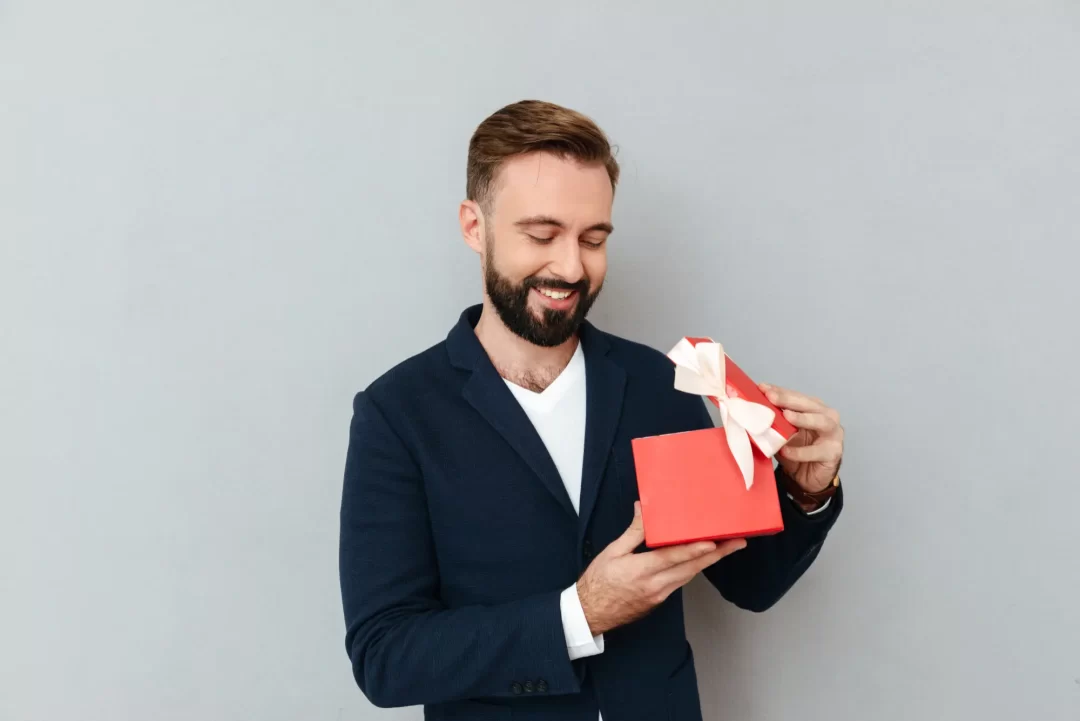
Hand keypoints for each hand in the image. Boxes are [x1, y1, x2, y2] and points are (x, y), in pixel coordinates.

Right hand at [577, 502, 745, 635]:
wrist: (591, 613)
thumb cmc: (598, 581)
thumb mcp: (612, 552)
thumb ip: (633, 532)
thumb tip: (643, 508)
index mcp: (641, 570)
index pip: (674, 557)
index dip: (696, 550)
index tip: (715, 541)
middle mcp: (656, 585)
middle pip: (692, 568)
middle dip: (717, 554)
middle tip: (738, 542)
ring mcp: (660, 595)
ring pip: (690, 576)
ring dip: (709, 562)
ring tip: (727, 547)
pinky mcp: (660, 599)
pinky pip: (681, 581)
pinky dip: (694, 569)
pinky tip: (702, 559)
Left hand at [758, 383, 843, 492]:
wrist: (808, 477)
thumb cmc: (797, 449)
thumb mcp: (784, 432)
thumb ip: (775, 420)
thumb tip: (753, 408)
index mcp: (815, 408)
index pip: (797, 396)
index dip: (780, 391)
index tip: (762, 387)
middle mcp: (827, 417)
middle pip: (809, 405)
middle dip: (789, 400)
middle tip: (771, 397)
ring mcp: (833, 435)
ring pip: (821, 422)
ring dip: (802, 418)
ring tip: (786, 416)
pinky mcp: (833, 453)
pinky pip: (816, 451)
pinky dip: (800, 452)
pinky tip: (785, 451)